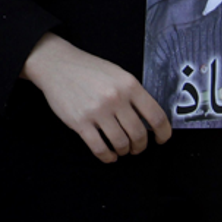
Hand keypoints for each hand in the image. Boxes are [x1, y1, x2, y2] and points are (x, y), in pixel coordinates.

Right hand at [22, 33, 170, 162]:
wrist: (57, 65)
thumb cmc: (88, 70)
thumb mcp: (118, 74)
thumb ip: (134, 94)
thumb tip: (149, 120)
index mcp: (129, 85)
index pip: (156, 116)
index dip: (164, 133)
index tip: (162, 139)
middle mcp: (115, 98)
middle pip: (139, 134)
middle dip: (141, 146)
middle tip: (137, 147)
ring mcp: (97, 111)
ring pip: (121, 143)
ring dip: (124, 151)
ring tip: (121, 149)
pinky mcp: (80, 122)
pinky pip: (99, 148)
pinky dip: (107, 156)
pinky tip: (109, 155)